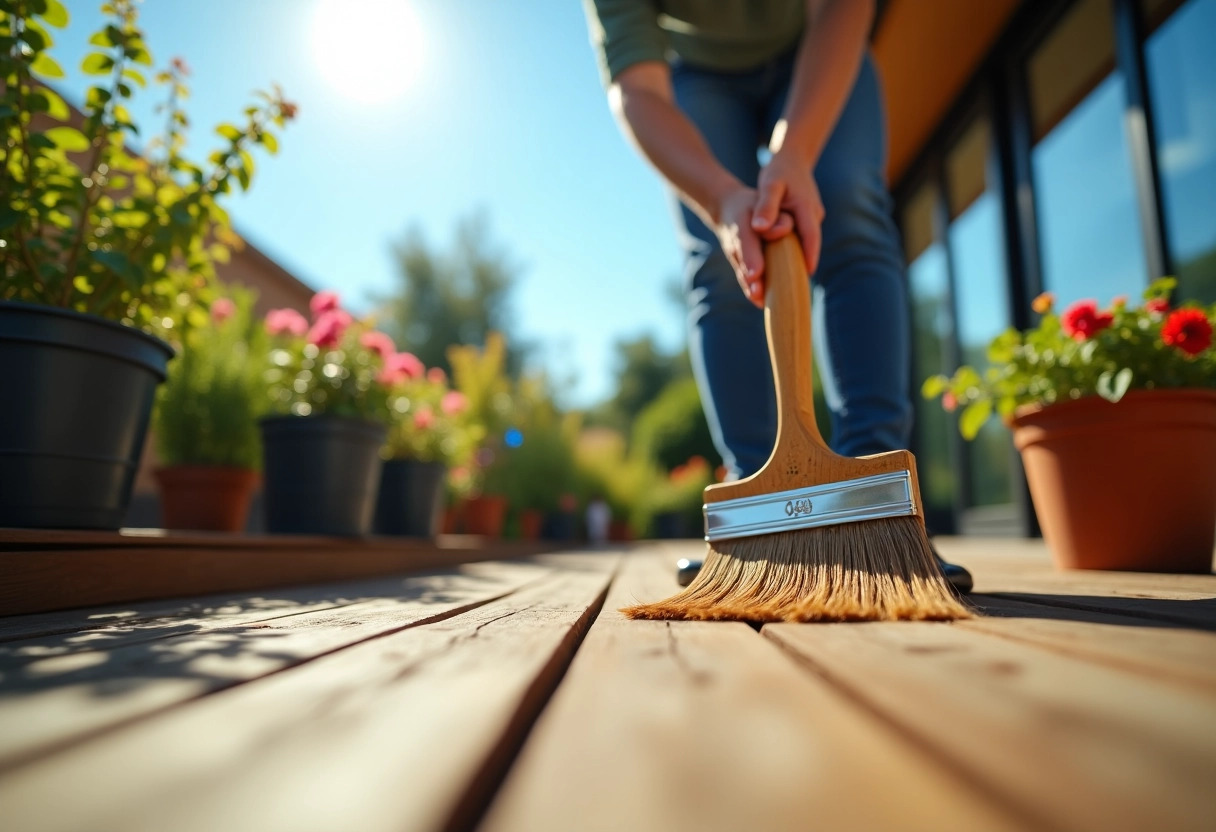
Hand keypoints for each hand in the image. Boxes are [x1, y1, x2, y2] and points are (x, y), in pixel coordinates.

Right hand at [713, 186, 794, 308]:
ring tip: (759, 301)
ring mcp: (735, 255)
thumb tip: (785, 230)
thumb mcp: (765, 202)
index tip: (755, 274)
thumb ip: (777, 218)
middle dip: (749, 279)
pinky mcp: (738, 263)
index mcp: (741, 226)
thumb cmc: (753, 206)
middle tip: (757, 293)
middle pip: (742, 263)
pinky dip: (750, 289)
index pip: (745, 243)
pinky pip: (743, 277)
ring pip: (742, 273)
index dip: (750, 259)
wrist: (728, 209)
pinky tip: (761, 302)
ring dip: (750, 288)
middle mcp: (735, 244)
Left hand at [750, 149, 824, 277]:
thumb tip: (760, 228)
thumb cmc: (779, 171)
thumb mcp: (769, 185)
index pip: (811, 237)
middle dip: (804, 263)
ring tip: (789, 281)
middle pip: (810, 244)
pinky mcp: (807, 218)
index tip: (806, 275)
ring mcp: (812, 216)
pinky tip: (784, 262)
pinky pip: (802, 236)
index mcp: (806, 208)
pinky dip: (795, 248)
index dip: (809, 257)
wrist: (792, 158)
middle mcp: (813, 214)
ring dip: (799, 258)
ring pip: (806, 241)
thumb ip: (766, 206)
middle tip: (795, 287)